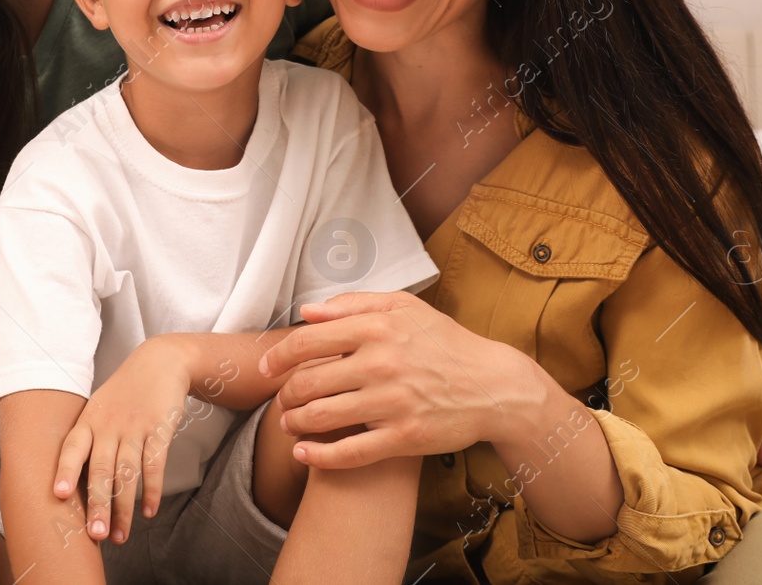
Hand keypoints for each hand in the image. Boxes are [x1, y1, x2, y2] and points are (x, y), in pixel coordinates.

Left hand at [53, 335, 193, 543]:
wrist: (159, 362)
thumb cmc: (123, 394)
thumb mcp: (99, 409)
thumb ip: (87, 441)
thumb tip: (70, 484)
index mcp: (89, 421)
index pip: (72, 448)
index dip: (66, 471)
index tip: (59, 496)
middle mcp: (109, 425)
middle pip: (101, 469)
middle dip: (98, 505)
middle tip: (95, 535)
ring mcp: (135, 427)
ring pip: (127, 473)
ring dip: (124, 508)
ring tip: (120, 536)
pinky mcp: (159, 429)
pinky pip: (155, 464)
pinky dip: (152, 490)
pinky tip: (149, 511)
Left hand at [258, 291, 532, 469]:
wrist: (494, 386)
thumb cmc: (446, 343)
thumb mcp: (405, 308)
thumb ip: (354, 304)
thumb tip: (308, 311)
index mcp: (376, 328)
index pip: (306, 342)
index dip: (277, 358)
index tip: (266, 368)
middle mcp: (380, 364)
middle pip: (308, 383)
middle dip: (285, 395)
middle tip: (281, 401)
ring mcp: (392, 403)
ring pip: (322, 417)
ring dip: (295, 424)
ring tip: (289, 424)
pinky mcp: (404, 438)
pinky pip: (349, 452)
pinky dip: (318, 457)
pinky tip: (303, 455)